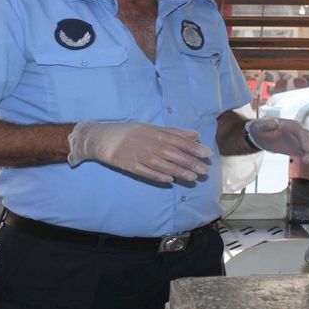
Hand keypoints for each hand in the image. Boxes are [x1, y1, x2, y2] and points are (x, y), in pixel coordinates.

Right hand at [68, 122, 211, 182]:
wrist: (100, 137)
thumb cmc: (129, 132)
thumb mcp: (151, 128)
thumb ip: (173, 132)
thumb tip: (195, 135)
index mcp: (154, 131)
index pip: (177, 140)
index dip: (193, 147)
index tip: (207, 153)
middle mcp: (147, 142)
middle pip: (172, 153)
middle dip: (190, 161)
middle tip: (205, 170)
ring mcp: (137, 153)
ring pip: (160, 163)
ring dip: (177, 171)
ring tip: (192, 178)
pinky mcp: (127, 164)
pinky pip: (144, 172)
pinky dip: (156, 176)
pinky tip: (169, 181)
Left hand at [247, 118, 308, 170]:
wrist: (262, 135)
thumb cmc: (262, 129)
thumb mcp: (260, 125)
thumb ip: (266, 124)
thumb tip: (274, 123)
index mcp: (291, 126)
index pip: (302, 131)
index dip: (306, 139)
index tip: (308, 148)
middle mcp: (300, 133)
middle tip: (308, 161)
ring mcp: (303, 142)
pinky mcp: (303, 150)